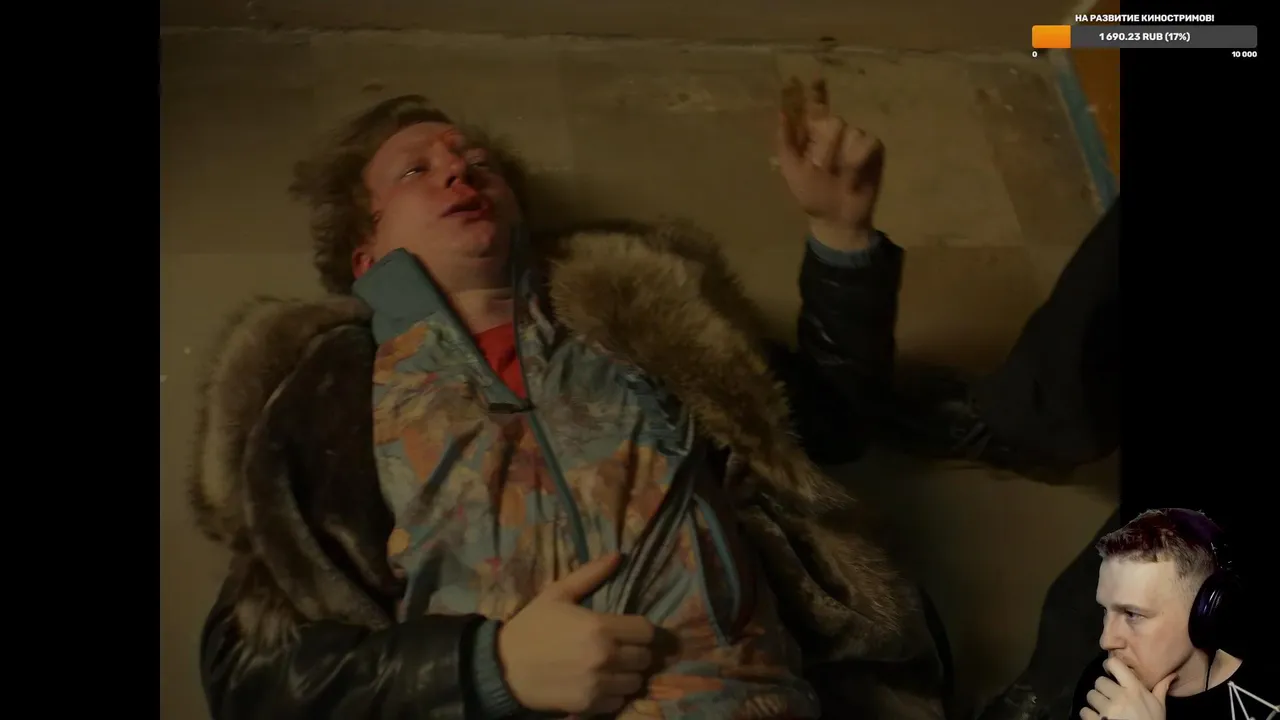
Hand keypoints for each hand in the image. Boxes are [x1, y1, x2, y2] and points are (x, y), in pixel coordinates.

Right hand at [498, 553, 656, 714]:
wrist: (504, 666)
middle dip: (638, 651)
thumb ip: (591, 574)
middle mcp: (605, 657)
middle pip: (645, 658)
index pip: (647, 631)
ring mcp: (598, 684)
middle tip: (625, 648)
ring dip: (629, 674)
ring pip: (635, 682)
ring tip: (615, 667)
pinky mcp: (590, 705)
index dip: (644, 630)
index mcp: (600, 627)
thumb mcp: (558, 594)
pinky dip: (614, 694)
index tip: (634, 630)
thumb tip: (618, 555)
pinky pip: (619, 702)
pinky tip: (601, 683)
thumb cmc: (532, 625)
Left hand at [777, 76, 885, 251]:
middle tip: (821, 168)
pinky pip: (868, 143)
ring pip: (851, 131)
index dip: (813, 91)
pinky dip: (857, 162)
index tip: (812, 78)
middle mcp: (835, 133)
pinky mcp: (874, 150)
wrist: (836, 218)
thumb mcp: (791, 169)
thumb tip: (781, 113)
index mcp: (813, 135)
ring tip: (837, 177)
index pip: (814, 106)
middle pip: (833, 120)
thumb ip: (785, 141)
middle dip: (826, 146)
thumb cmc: (811, 194)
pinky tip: (852, 178)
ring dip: (841, 157)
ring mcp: (855, 140)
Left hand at [1080, 658, 1174, 719]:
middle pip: (1099, 681)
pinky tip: (1099, 718)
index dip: (1109, 666)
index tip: (1110, 672)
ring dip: (1096, 702)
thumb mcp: (1159, 706)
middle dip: (1104, 689)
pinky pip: (1084, 711)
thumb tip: (1171, 674)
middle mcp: (1119, 696)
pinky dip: (1089, 714)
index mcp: (1134, 689)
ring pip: (1090, 695)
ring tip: (1105, 709)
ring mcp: (1107, 709)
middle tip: (1111, 698)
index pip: (1114, 664)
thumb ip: (1161, 688)